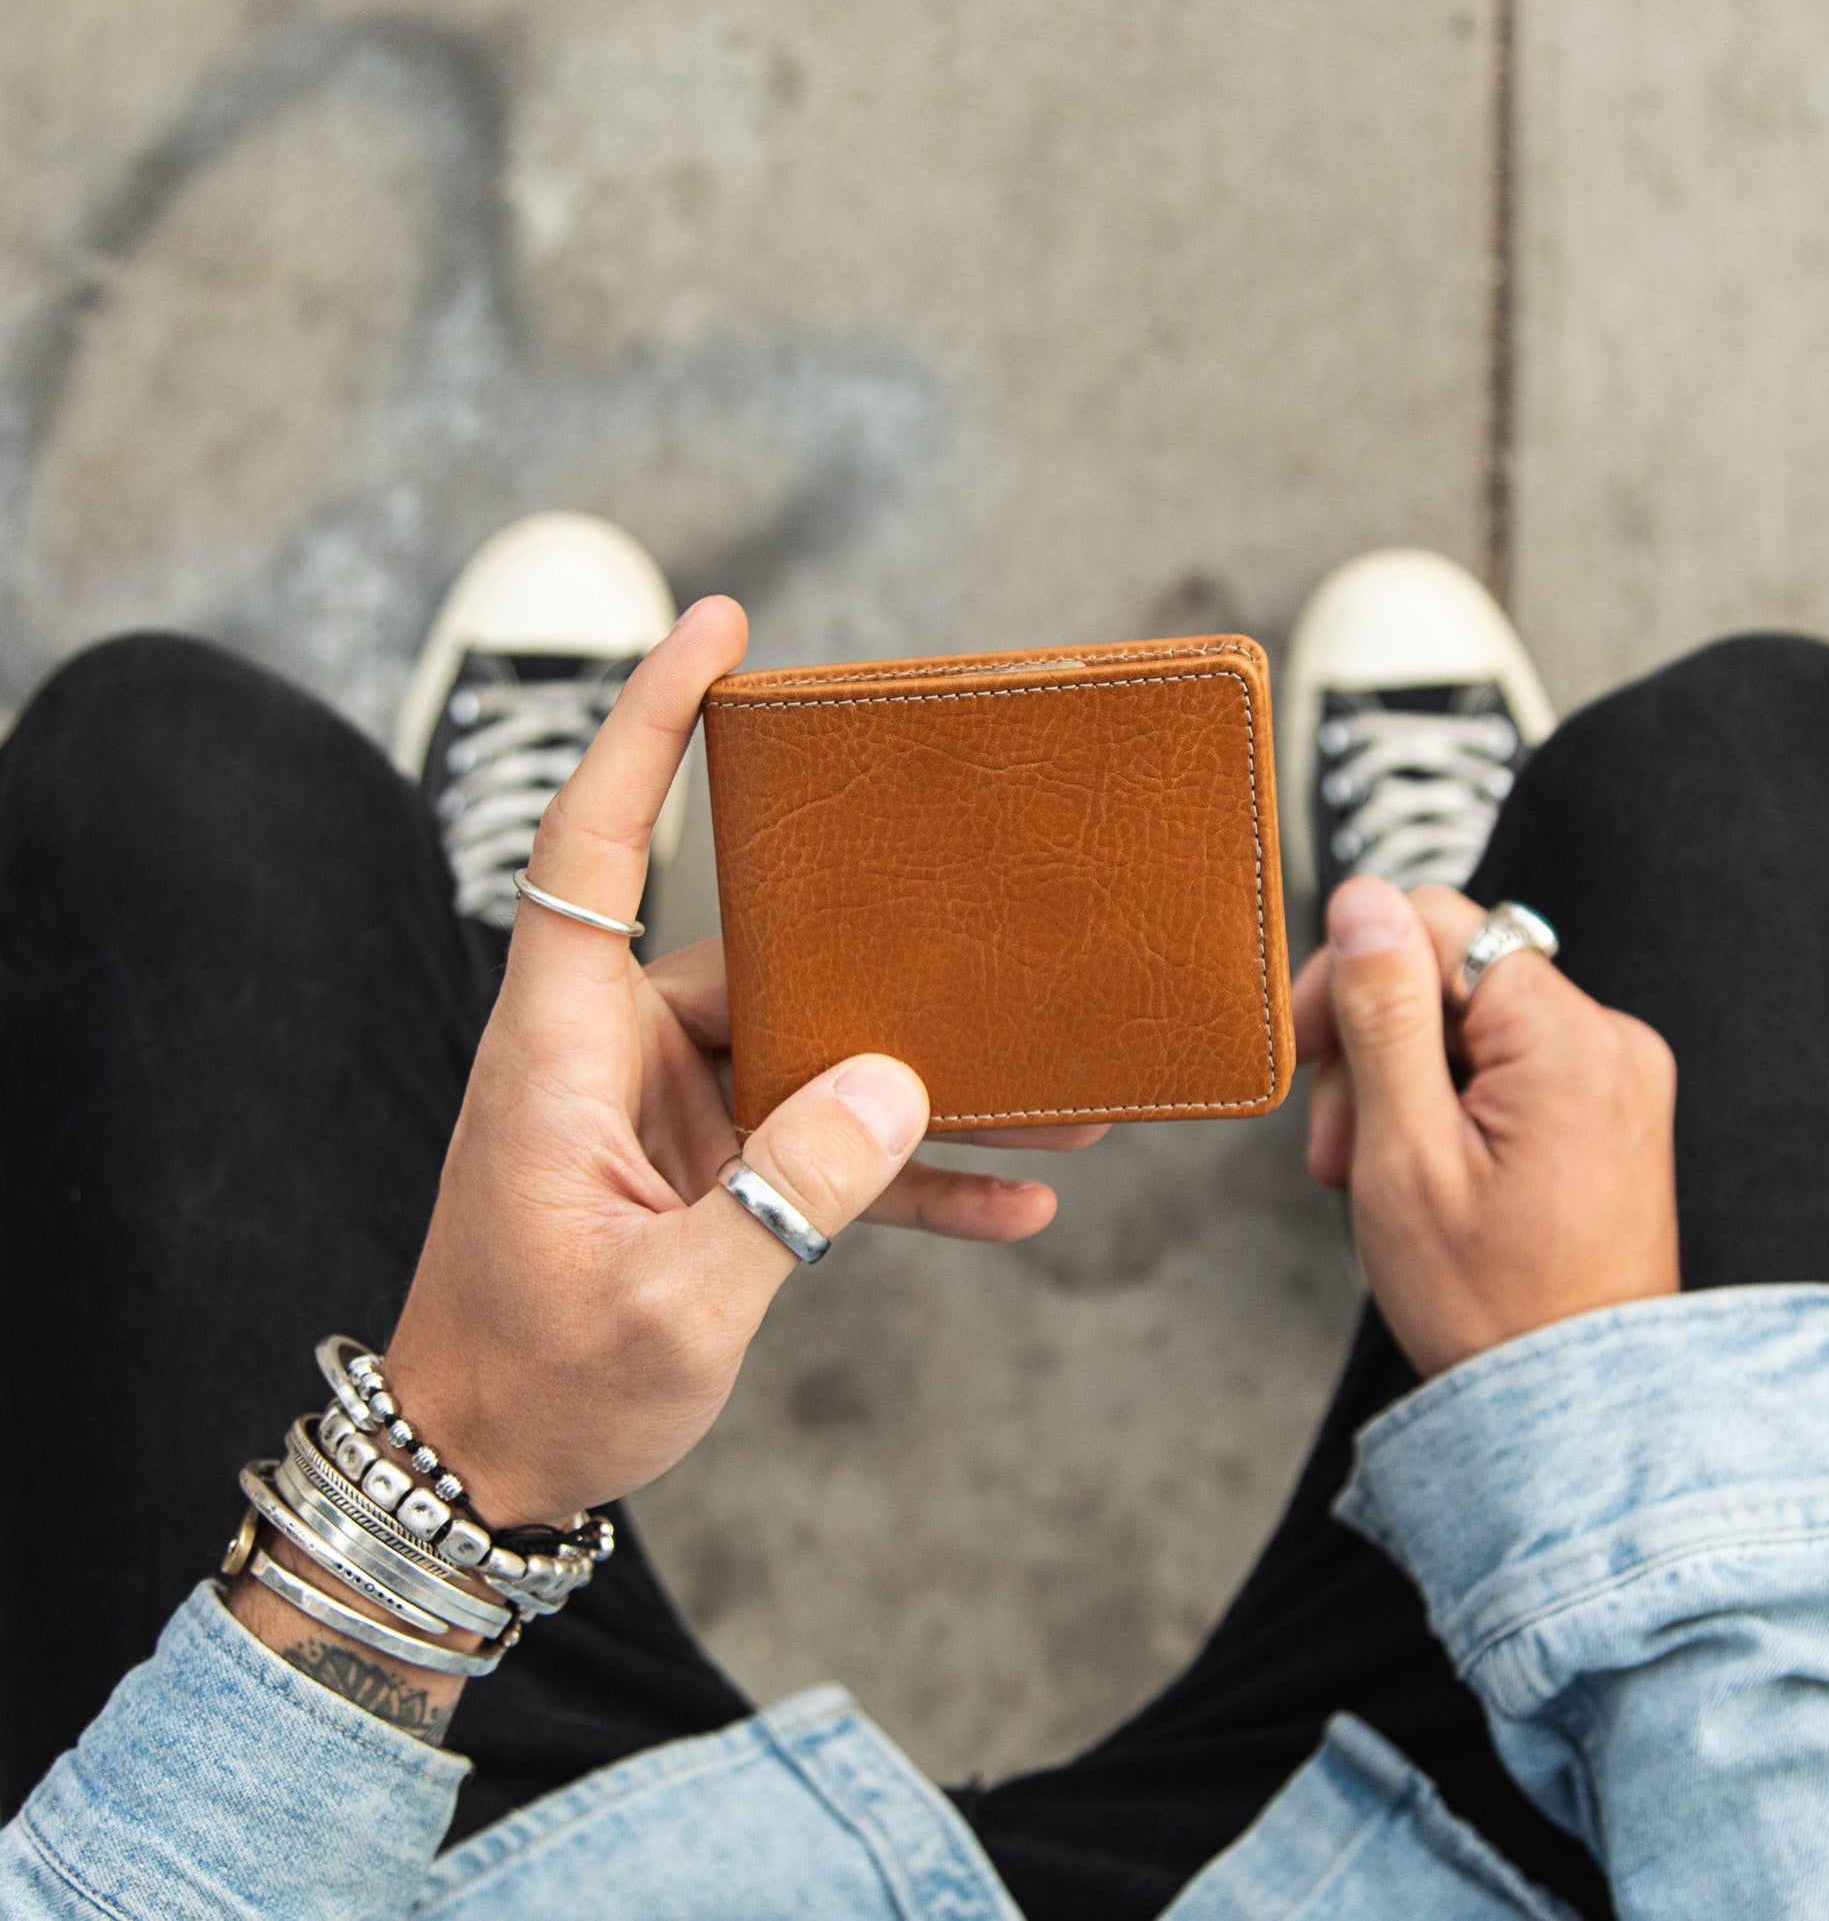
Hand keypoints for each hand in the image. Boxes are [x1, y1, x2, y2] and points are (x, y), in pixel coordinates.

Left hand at [383, 596, 1102, 1526]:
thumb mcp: (671, 1304)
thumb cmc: (539, 1386)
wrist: (485, 1474)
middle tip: (1015, 917)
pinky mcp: (709, 1169)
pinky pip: (823, 1149)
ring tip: (1068, 1100)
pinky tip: (1016, 1204)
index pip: (597, 842)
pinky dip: (907, 1175)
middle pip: (767, 951)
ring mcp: (671, 1109)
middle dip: (895, 956)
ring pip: (820, 1053)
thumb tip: (895, 1089)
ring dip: (933, 1086)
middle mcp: (620, 1050)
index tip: (716, 629)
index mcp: (566, 1045)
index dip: (648, 725)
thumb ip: (785, 1196)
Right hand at [1292, 876, 1678, 1376]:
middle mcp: (1609, 1040)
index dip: (1353, 972)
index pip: (1437, 921)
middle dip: (1372, 1044)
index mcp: (1569, 1040)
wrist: (1571, 1408)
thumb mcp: (1403, 1151)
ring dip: (1398, 1082)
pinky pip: (1502, 1063)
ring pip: (1466, 1020)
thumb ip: (1382, 1013)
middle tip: (1341, 1143)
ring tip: (1372, 1173)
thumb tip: (1364, 899)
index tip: (1312, 1051)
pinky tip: (1418, 1170)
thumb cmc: (1489, 1302)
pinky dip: (1444, 1104)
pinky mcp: (1605, 1107)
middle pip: (1449, 973)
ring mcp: (1614, 1075)